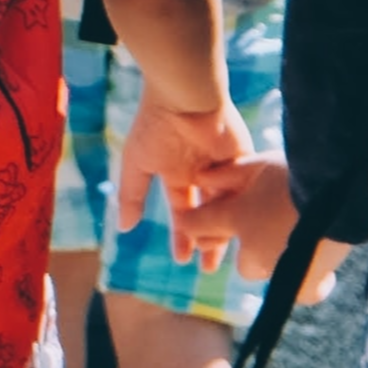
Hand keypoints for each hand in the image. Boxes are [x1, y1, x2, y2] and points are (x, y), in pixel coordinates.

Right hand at [113, 98, 256, 261]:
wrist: (185, 98)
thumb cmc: (156, 127)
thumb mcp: (137, 164)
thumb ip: (132, 196)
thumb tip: (123, 228)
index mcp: (175, 173)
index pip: (182, 212)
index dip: (182, 235)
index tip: (182, 260)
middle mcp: (200, 174)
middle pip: (208, 215)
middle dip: (207, 241)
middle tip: (209, 269)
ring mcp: (223, 168)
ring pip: (227, 207)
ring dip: (225, 230)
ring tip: (224, 253)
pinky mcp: (243, 160)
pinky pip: (244, 189)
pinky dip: (242, 207)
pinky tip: (241, 228)